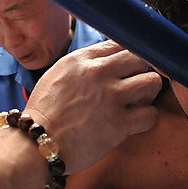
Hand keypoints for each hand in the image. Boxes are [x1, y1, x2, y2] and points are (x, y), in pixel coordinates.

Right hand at [24, 40, 160, 174]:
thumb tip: (105, 60)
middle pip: (140, 59)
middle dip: (140, 73)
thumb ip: (83, 65)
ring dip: (147, 94)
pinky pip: (150, 114)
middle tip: (133, 87)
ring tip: (136, 104)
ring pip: (152, 83)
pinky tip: (134, 123)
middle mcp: (98, 74)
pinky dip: (146, 119)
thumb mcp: (56, 76)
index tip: (126, 69)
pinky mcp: (118, 124)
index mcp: (81, 60)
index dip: (127, 58)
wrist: (35, 145)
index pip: (120, 44)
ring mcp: (110, 98)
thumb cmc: (43, 114)